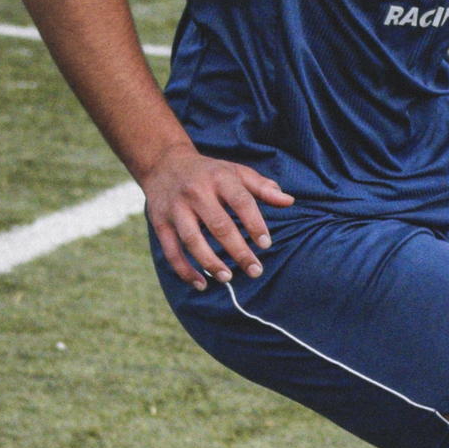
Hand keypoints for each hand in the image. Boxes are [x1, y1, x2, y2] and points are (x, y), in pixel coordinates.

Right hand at [139, 143, 293, 289]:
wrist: (163, 162)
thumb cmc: (209, 172)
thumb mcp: (236, 171)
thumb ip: (262, 187)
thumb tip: (289, 201)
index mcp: (219, 178)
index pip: (241, 201)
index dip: (255, 223)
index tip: (266, 244)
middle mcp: (196, 192)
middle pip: (218, 225)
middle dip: (238, 251)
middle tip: (255, 270)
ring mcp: (175, 208)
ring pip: (192, 239)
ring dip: (209, 262)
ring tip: (227, 278)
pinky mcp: (159, 222)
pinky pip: (170, 250)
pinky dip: (184, 270)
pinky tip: (201, 284)